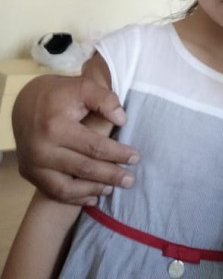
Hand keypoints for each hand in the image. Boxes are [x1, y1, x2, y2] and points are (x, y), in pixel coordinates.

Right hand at [12, 74, 138, 204]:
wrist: (24, 103)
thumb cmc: (60, 94)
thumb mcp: (82, 86)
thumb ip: (104, 99)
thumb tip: (122, 120)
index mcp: (56, 126)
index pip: (94, 146)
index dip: (117, 153)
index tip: (136, 157)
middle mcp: (42, 149)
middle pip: (83, 168)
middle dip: (110, 175)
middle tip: (130, 180)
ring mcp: (33, 164)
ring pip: (68, 187)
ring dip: (94, 189)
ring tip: (113, 188)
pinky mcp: (29, 173)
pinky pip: (54, 192)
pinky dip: (74, 198)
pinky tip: (92, 197)